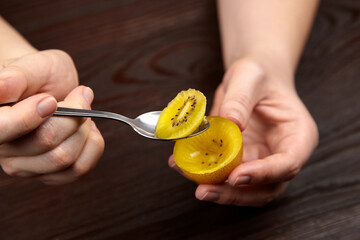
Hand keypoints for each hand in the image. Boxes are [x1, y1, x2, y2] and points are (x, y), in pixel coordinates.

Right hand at [0, 50, 104, 184]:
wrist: (49, 88)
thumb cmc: (38, 75)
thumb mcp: (32, 65)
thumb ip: (16, 76)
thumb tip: (0, 88)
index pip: (2, 129)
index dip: (29, 117)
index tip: (51, 100)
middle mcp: (4, 149)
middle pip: (45, 142)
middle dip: (73, 115)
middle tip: (79, 95)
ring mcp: (25, 165)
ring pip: (63, 158)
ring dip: (83, 129)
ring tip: (81, 112)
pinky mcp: (49, 175)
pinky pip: (79, 169)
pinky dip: (92, 145)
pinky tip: (86, 130)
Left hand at [169, 58, 317, 205]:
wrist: (251, 79)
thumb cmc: (258, 74)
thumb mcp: (249, 76)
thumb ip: (241, 98)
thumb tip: (230, 122)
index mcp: (298, 135)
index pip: (288, 164)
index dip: (263, 174)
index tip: (235, 177)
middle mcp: (282, 154)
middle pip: (265, 187)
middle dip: (234, 193)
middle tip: (204, 191)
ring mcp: (261, 161)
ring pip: (244, 189)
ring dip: (217, 189)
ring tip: (189, 179)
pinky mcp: (240, 161)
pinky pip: (223, 173)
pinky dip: (204, 173)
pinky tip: (181, 164)